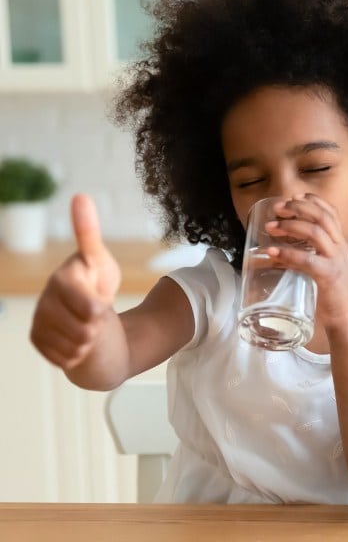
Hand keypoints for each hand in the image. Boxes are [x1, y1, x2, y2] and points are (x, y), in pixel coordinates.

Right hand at [30, 194, 121, 369]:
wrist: (89, 313)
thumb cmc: (97, 283)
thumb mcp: (100, 260)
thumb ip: (88, 233)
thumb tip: (80, 196)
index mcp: (62, 279)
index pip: (92, 308)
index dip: (102, 309)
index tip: (102, 301)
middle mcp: (44, 299)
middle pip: (85, 331)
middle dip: (97, 327)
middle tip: (95, 315)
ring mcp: (38, 321)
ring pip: (75, 347)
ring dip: (88, 342)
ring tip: (86, 326)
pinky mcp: (37, 340)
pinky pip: (65, 359)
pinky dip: (76, 354)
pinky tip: (75, 339)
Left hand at [264, 194, 347, 329]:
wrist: (346, 318)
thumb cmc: (331, 295)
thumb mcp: (321, 269)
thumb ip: (302, 258)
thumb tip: (273, 254)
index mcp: (340, 244)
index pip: (331, 213)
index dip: (313, 201)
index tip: (294, 196)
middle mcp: (340, 248)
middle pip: (322, 217)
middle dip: (298, 208)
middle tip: (277, 208)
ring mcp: (336, 261)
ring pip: (315, 232)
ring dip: (290, 226)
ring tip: (271, 227)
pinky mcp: (329, 276)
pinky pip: (307, 260)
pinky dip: (287, 253)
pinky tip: (272, 252)